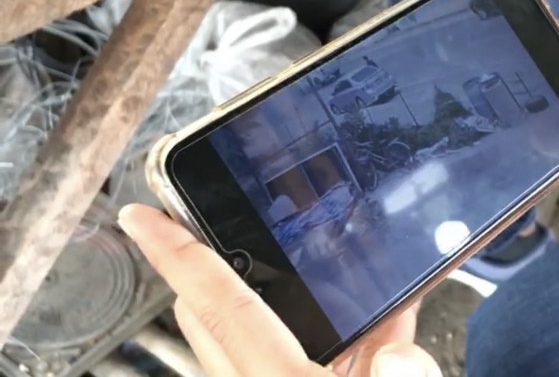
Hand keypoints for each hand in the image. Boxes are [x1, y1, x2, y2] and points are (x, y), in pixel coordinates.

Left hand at [118, 205, 440, 376]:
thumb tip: (399, 356)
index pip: (222, 307)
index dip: (180, 255)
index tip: (142, 215)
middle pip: (215, 319)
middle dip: (207, 273)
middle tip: (216, 228)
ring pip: (241, 340)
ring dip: (262, 304)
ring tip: (302, 277)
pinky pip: (276, 358)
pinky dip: (309, 335)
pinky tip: (372, 328)